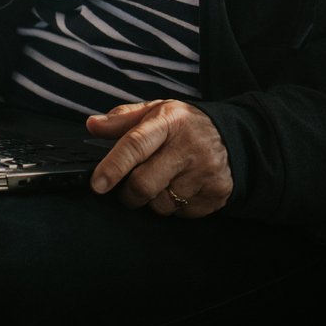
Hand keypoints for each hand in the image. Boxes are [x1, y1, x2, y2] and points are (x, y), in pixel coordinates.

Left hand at [85, 100, 232, 216]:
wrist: (232, 137)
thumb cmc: (184, 125)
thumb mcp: (155, 111)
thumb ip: (122, 119)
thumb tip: (93, 125)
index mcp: (169, 121)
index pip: (135, 145)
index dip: (113, 167)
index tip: (97, 184)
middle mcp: (189, 146)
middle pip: (144, 184)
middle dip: (128, 193)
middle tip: (129, 187)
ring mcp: (205, 171)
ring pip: (161, 204)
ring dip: (154, 200)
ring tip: (163, 181)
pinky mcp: (216, 192)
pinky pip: (181, 214)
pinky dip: (175, 206)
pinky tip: (182, 188)